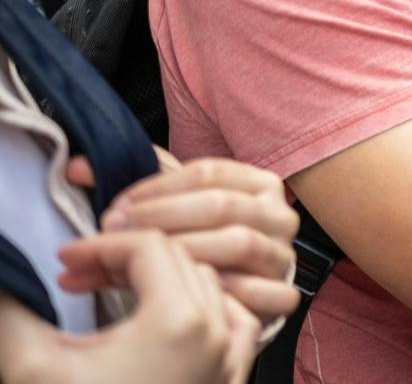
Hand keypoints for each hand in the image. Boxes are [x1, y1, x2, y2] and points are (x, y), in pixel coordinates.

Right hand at [0, 231, 260, 383]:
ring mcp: (230, 359)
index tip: (62, 262)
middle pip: (180, 260)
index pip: (148, 246)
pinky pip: (232, 322)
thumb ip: (13, 312)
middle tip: (75, 278)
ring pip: (208, 286)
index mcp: (179, 319)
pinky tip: (163, 319)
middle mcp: (218, 332)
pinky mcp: (231, 381)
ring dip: (161, 280)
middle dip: (124, 260)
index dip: (99, 246)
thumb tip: (0, 275)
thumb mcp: (34, 367)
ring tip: (110, 295)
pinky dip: (202, 308)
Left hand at [67, 156, 297, 324]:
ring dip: (179, 252)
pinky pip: (255, 291)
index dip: (156, 190)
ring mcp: (283, 256)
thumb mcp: (176, 208)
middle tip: (113, 234)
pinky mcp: (283, 296)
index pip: (209, 173)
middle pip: (221, 206)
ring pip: (238, 244)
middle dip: (160, 219)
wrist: (236, 291)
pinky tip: (178, 295)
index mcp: (260, 185)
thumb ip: (137, 187)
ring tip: (134, 264)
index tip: (114, 209)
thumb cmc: (201, 243)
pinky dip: (216, 292)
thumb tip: (76, 168)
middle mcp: (279, 216)